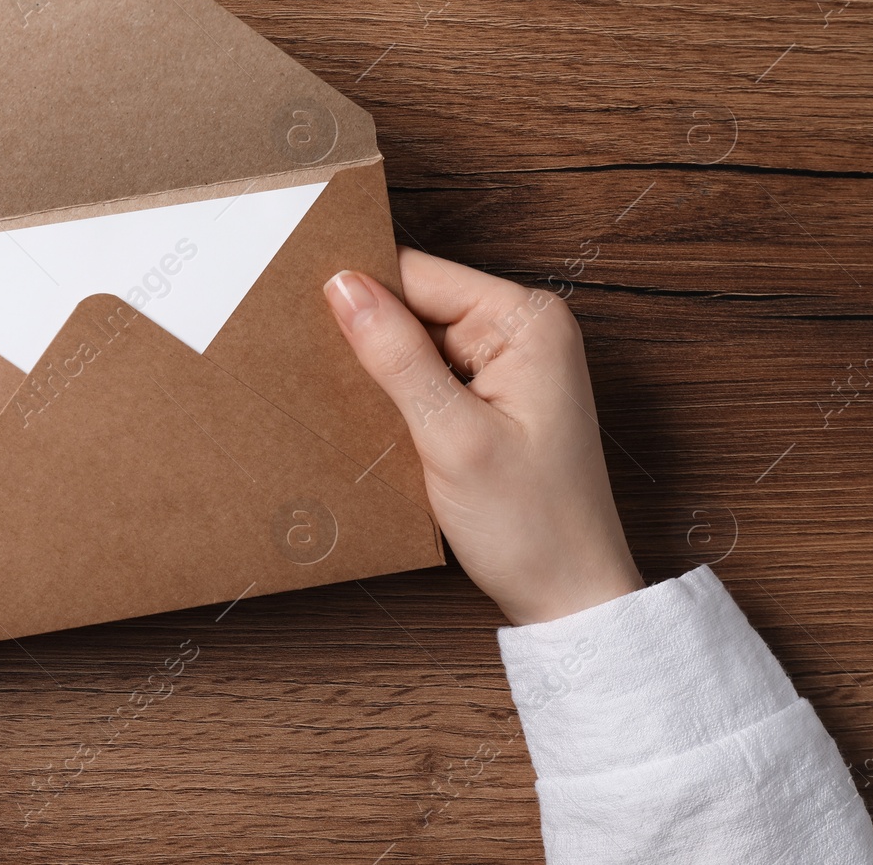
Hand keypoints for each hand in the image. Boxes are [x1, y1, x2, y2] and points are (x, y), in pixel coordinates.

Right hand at [324, 249, 643, 625]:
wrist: (568, 597)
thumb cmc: (533, 525)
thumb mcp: (453, 437)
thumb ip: (396, 356)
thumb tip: (342, 287)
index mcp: (527, 321)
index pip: (419, 275)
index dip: (360, 291)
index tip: (304, 312)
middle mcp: (521, 331)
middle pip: (414, 304)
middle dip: (368, 334)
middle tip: (323, 370)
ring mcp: (506, 365)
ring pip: (412, 341)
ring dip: (378, 369)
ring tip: (350, 403)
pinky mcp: (489, 398)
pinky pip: (425, 374)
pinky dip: (395, 395)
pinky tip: (377, 421)